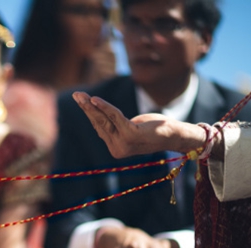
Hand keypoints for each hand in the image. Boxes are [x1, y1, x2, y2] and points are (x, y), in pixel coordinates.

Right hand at [72, 91, 205, 156]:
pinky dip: (104, 107)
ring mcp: (124, 144)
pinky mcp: (131, 135)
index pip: (99, 127)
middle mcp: (117, 149)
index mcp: (116, 148)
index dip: (90, 112)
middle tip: (76, 95)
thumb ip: (116, 125)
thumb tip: (100, 116)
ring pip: (104, 120)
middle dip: (86, 108)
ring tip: (81, 95)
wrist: (174, 135)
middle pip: (98, 123)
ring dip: (91, 106)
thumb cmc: (154, 129)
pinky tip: (95, 99)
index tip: (81, 100)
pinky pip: (115, 117)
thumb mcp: (132, 126)